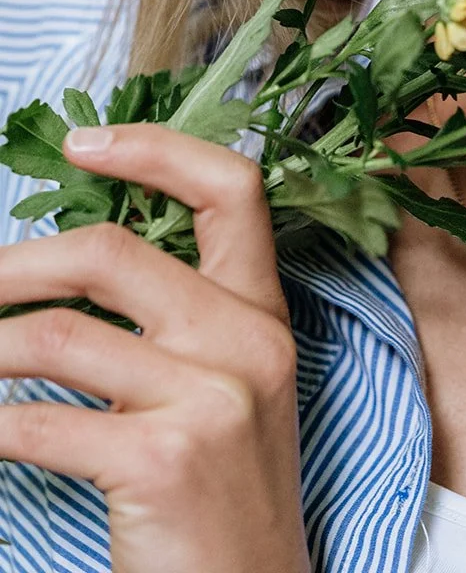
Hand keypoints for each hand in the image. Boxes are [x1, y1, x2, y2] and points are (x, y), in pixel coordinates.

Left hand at [0, 124, 309, 572]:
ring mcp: (211, 399)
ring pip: (56, 334)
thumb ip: (182, 320)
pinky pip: (37, 422)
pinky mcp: (162, 461)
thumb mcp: (227, 391)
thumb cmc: (222, 498)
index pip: (232, 188)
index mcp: (263, 313)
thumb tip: (75, 260)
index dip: (156, 148)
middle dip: (14, 264)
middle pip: (111, 252)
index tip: (84, 144)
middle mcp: (246, 342)